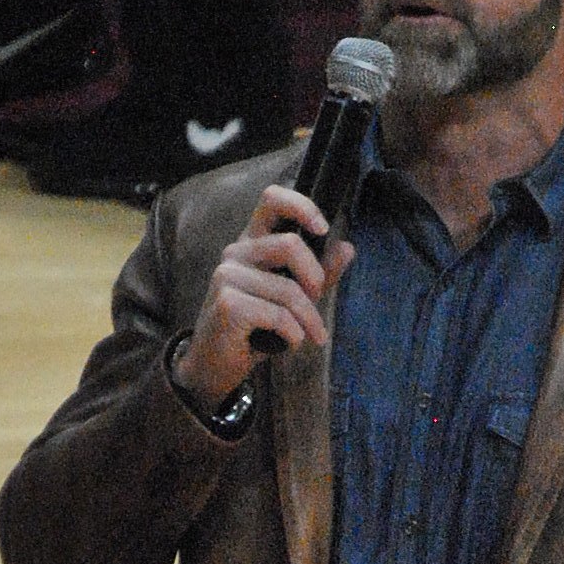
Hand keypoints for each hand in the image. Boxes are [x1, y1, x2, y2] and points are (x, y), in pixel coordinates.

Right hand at [173, 185, 354, 411]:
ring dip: (309, 319)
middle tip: (317, 302)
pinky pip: (278, 314)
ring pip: (288, 289)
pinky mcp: (227, 304)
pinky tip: (289, 343)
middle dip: (315, 278)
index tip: (322, 228)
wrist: (216, 364)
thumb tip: (347, 248)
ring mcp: (227, 276)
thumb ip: (319, 274)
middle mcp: (236, 251)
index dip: (302, 206)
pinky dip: (293, 334)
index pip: (272, 199)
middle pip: (290, 244)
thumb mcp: (292, 299)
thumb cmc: (255, 328)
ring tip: (310, 335)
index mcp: (252, 242)